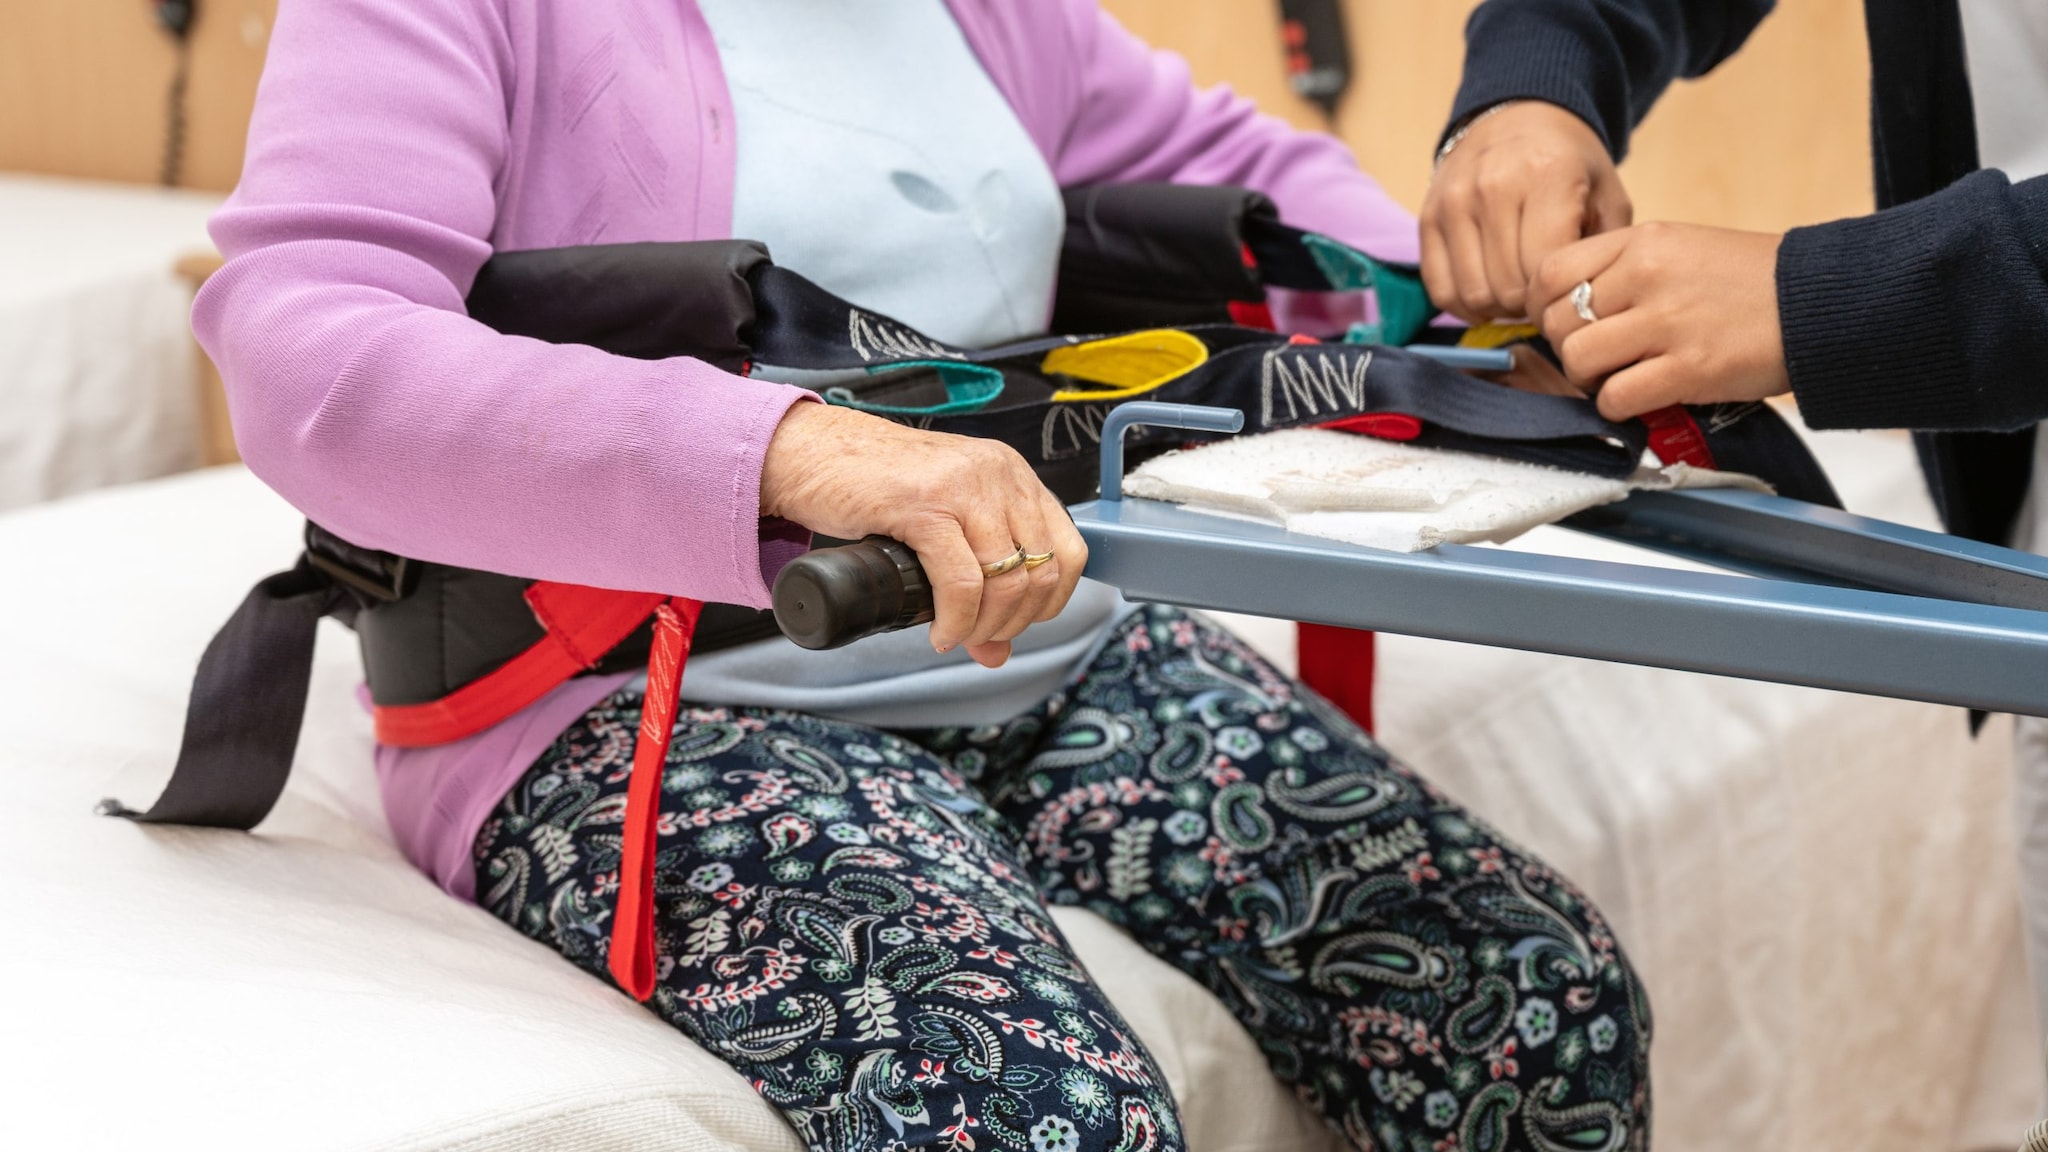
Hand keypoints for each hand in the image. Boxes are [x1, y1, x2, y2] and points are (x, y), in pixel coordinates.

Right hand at [759, 402, 1086, 667]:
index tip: (1013, 623)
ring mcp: (964, 486)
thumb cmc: (871, 488)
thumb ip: (977, 581)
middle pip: (1041, 572)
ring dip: (983, 626)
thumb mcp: (939, 529)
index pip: (1070, 551)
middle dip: (1013, 622)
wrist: (810, 453)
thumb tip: (997, 653)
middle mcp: (999, 474)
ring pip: (1007, 580)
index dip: (1049, 603)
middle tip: (976, 638)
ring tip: (955, 635)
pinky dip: (955, 620)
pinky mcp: (925, 504)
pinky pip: (962, 582)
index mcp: (1012, 475)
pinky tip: (939, 631)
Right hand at [1421, 102, 1632, 320]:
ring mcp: (1453, 202)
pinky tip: (1487, 294)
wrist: (1518, 118)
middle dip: (1529, 305)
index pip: (1545, 270)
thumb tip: (1583, 307)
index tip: (1569, 294)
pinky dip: (1464, 305)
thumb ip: (1604, 252)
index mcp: (1547, 175)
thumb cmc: (1569, 165)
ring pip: (1472, 294)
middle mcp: (1493, 186)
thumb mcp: (1608, 196)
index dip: (1559, 297)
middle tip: (1544, 297)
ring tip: (1517, 294)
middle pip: (1507, 288)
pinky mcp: (1428, 218)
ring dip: (1498, 308)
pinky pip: (1439, 288)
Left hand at [1531, 222, 1790, 420]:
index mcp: (1641, 242)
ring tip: (1621, 380)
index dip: (1544, 308)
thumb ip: (1626, 270)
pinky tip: (1643, 399)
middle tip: (1599, 361)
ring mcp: (1667, 321)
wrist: (1821, 303)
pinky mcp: (1688, 368)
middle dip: (1569, 350)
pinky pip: (1615, 397)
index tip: (1565, 326)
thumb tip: (1571, 308)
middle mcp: (1646, 275)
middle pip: (1559, 323)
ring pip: (1578, 360)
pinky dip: (1618, 407)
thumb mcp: (1682, 249)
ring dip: (1590, 382)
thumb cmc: (1750, 282)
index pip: (1549, 273)